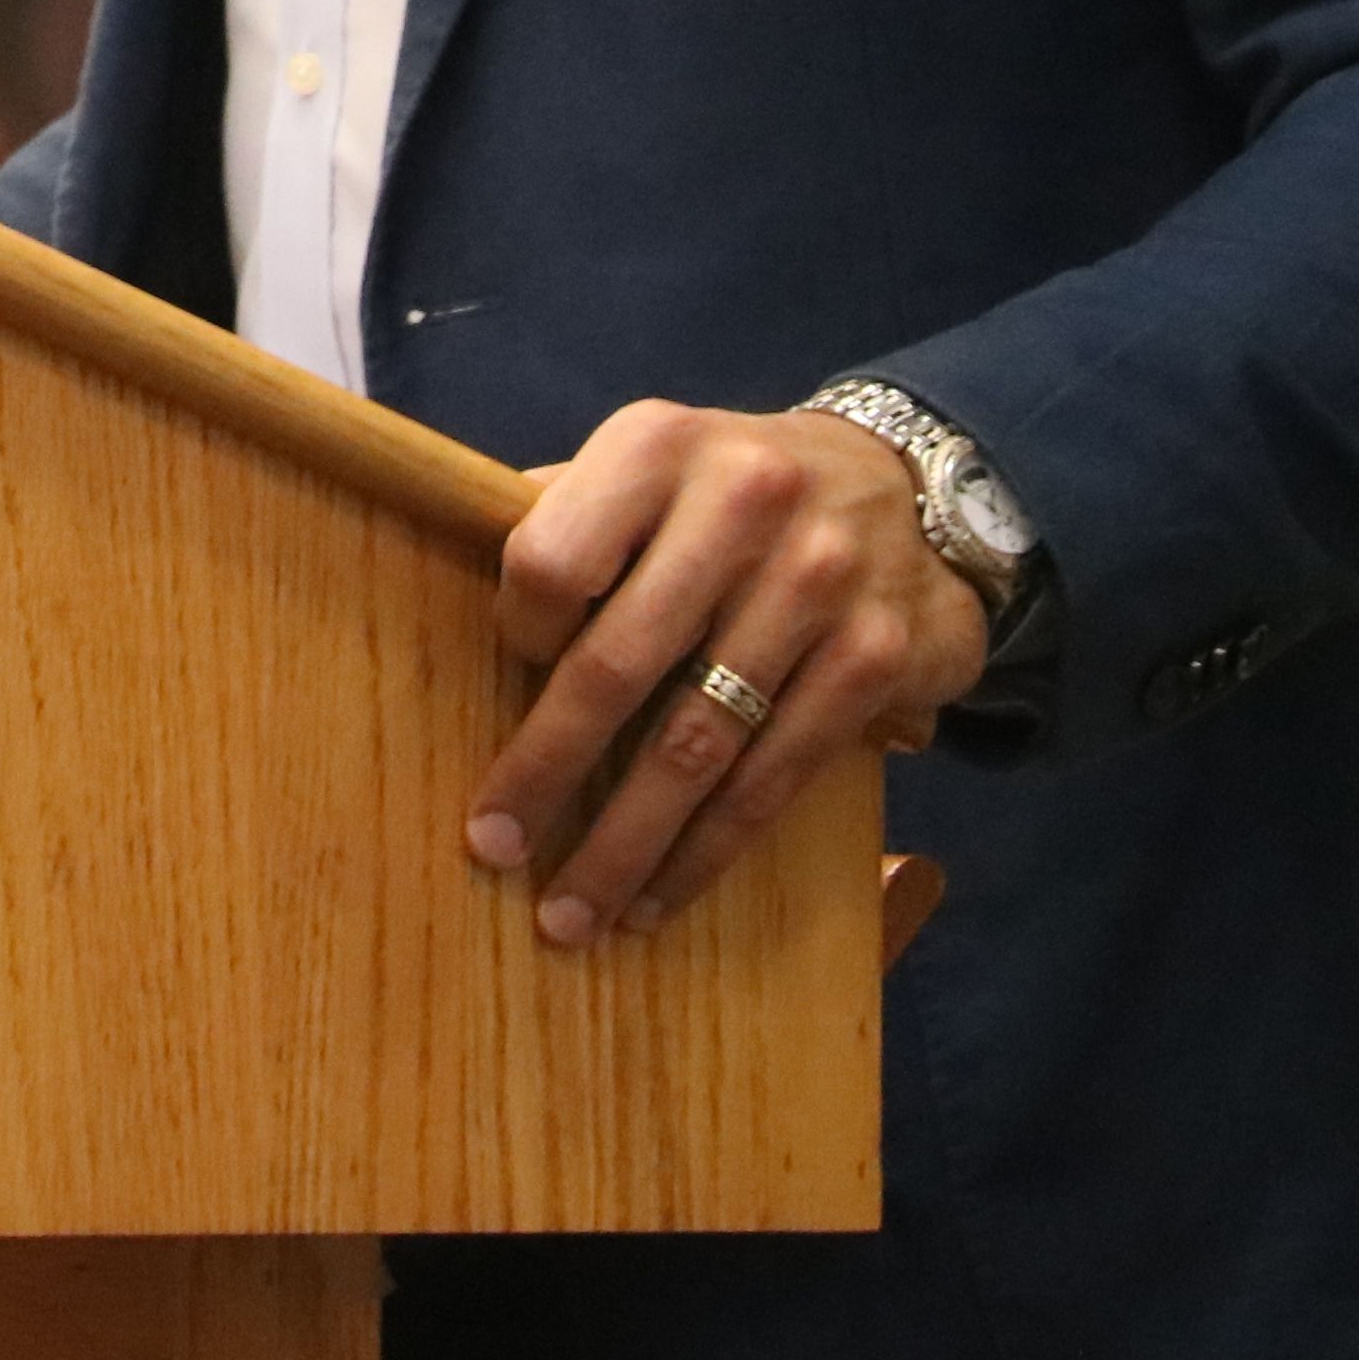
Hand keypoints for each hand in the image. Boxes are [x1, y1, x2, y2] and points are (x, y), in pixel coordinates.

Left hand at [466, 401, 985, 945]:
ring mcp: (820, 581)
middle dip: (546, 771)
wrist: (907, 483)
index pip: (553, 558)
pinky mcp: (878, 656)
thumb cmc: (730, 491)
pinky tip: (661, 896)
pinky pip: (773, 776)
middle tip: (493, 846)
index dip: (518, 631)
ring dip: (625, 843)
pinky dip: (709, 850)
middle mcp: (745, 503)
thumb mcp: (651, 464)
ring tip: (570, 912)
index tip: (503, 677)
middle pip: (618, 664)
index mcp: (660, 447)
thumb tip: (451, 586)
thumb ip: (569, 516)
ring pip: (698, 742)